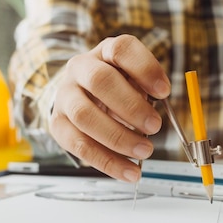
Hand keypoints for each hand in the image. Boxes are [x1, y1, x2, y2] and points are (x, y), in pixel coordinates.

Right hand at [49, 35, 170, 181]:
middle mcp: (80, 69)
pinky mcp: (57, 124)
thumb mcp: (134, 79)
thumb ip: (146, 90)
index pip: (122, 50)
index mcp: (105, 52)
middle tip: (155, 126)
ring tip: (145, 151)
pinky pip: (79, 145)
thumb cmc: (116, 87)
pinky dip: (107, 162)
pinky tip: (129, 171)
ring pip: (84, 115)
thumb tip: (158, 113)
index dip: (145, 69)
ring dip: (118, 137)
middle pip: (100, 81)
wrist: (78, 94)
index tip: (164, 91)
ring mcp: (64, 96)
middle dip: (131, 106)